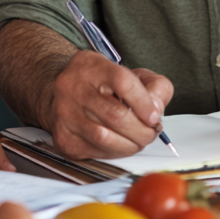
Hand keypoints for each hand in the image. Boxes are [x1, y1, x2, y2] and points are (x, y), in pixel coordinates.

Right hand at [43, 51, 173, 159]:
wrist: (66, 93)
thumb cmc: (102, 84)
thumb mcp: (131, 74)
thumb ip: (154, 87)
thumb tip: (156, 110)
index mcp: (91, 65)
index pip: (123, 82)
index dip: (144, 104)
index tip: (154, 117)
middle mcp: (72, 86)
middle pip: (115, 115)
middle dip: (141, 131)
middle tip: (150, 133)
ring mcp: (64, 112)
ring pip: (105, 137)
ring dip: (130, 145)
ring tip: (137, 140)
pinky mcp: (63, 137)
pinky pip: (95, 152)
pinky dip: (114, 153)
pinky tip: (118, 144)